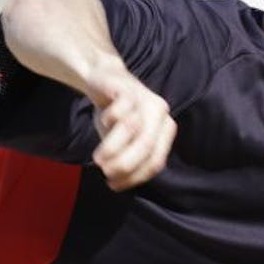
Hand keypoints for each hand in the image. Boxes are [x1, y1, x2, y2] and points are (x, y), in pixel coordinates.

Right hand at [86, 57, 176, 190]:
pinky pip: (119, 112)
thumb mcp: (125, 141)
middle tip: (105, 172)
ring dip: (112, 148)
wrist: (103, 79)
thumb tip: (119, 183)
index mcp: (165, 129)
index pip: (156, 162)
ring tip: (98, 158)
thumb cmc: (115, 116)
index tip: (113, 184)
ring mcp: (145, 99)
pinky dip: (108, 121)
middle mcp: (160, 114)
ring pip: (132, 130)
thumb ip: (129, 159)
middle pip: (146, 148)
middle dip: (124, 165)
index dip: (135, 177)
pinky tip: (103, 121)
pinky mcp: (128, 89)